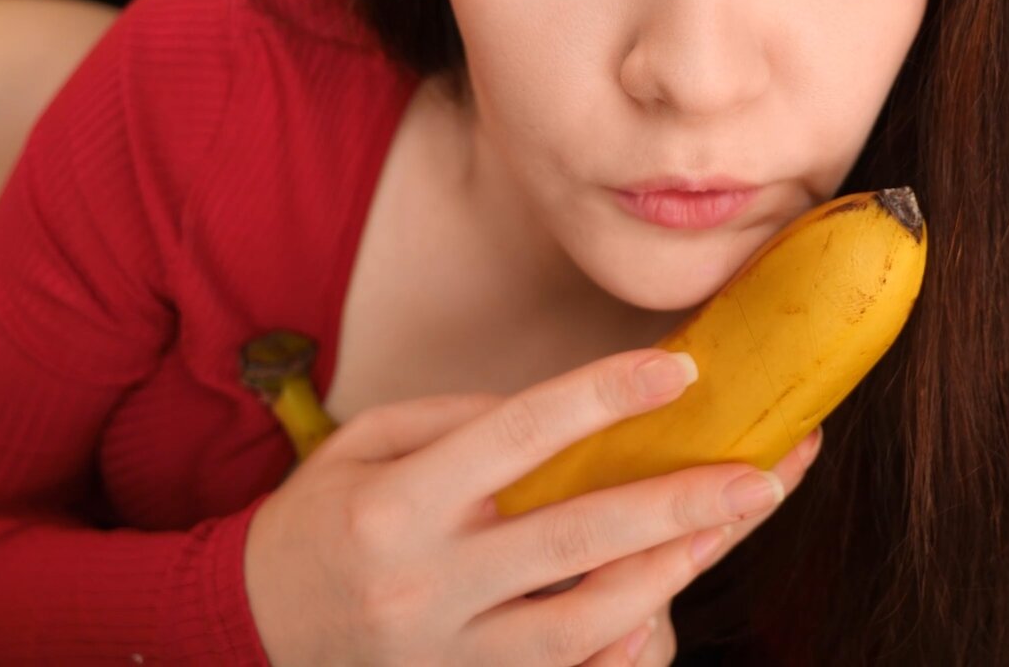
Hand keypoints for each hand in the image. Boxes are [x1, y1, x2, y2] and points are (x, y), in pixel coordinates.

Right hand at [241, 348, 821, 665]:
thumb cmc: (319, 522)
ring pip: (584, 622)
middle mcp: (427, 580)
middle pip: (574, 539)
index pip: (517, 436)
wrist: (249, 630)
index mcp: (398, 502)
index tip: (679, 370)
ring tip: (731, 527)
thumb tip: (570, 415)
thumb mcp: (365, 446)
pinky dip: (621, 649)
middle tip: (759, 474)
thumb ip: (462, 424)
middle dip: (676, 504)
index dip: (603, 397)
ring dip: (670, 573)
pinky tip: (666, 613)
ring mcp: (449, 648)